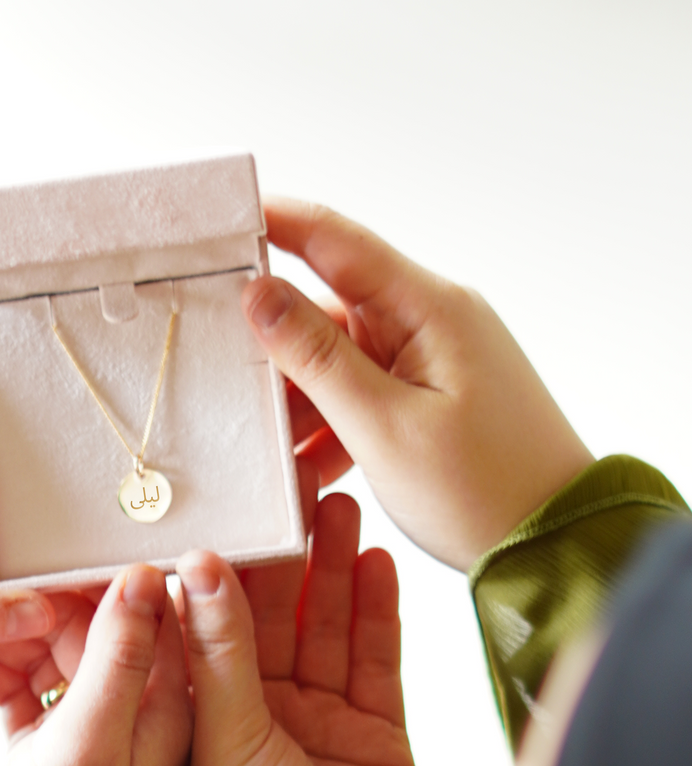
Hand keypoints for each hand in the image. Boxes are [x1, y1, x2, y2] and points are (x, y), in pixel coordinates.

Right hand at [0, 568, 191, 765]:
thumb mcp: (91, 744)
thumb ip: (121, 658)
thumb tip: (145, 573)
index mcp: (171, 713)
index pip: (145, 611)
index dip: (93, 568)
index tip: (42, 531)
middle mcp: (138, 715)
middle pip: (89, 622)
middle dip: (29, 590)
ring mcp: (88, 730)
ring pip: (44, 648)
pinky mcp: (44, 745)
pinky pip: (17, 681)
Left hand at [174, 490, 419, 765]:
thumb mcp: (225, 741)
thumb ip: (219, 652)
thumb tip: (201, 563)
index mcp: (199, 722)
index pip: (203, 626)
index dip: (218, 564)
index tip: (226, 501)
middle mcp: (254, 718)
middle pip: (269, 618)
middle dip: (283, 554)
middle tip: (294, 484)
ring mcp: (315, 725)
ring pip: (324, 629)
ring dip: (331, 570)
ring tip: (339, 504)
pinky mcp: (371, 734)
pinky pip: (373, 660)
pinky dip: (376, 612)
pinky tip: (374, 560)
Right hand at [243, 202, 593, 572]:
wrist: (554, 544)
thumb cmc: (483, 491)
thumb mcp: (384, 428)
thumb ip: (316, 358)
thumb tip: (258, 295)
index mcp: (428, 307)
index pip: (333, 240)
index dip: (270, 223)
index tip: (211, 222)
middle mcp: (432, 319)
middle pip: (328, 308)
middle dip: (274, 346)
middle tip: (218, 381)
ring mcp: (434, 358)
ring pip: (341, 360)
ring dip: (301, 400)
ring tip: (266, 448)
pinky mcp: (435, 397)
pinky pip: (366, 394)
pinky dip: (333, 425)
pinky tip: (307, 467)